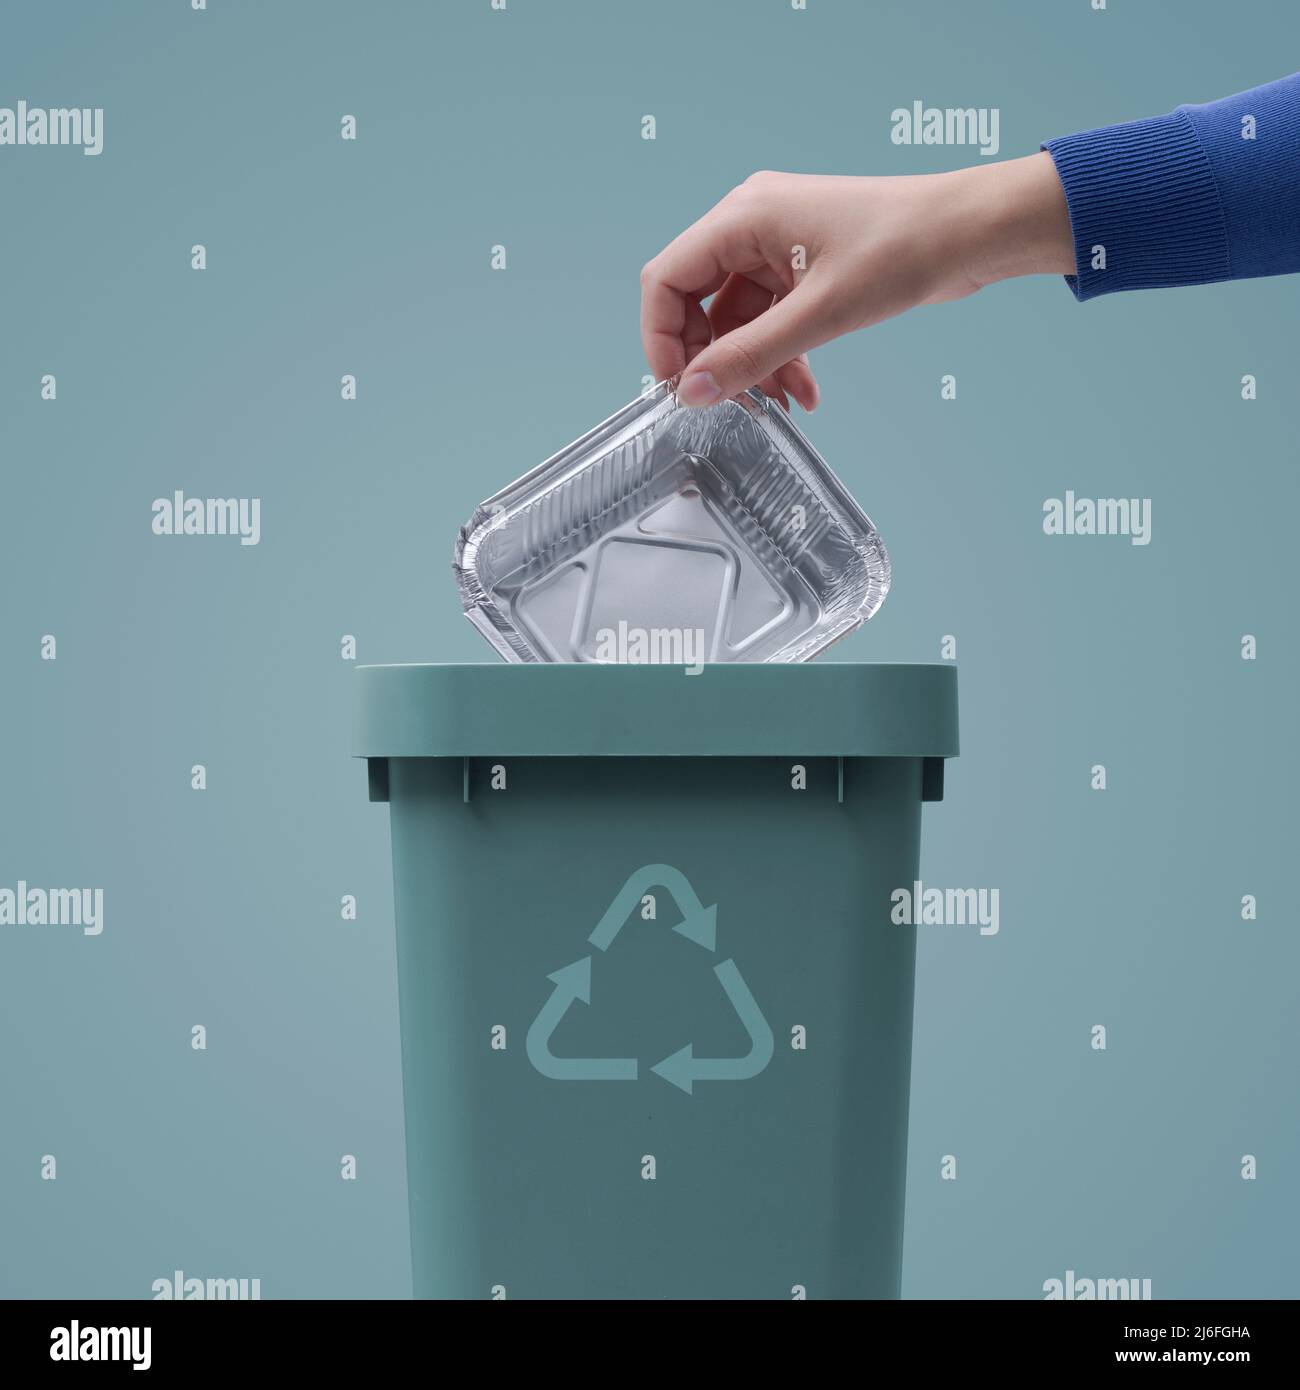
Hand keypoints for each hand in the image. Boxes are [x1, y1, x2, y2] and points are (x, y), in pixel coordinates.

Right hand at [639, 153, 1074, 409]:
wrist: (972, 233)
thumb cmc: (906, 248)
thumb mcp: (820, 314)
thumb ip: (750, 357)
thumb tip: (693, 392)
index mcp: (744, 216)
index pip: (667, 278)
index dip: (661, 338)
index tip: (678, 387)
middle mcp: (753, 224)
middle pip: (697, 301)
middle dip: (713, 358)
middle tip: (728, 403)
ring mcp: (778, 245)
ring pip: (737, 318)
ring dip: (753, 364)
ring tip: (782, 401)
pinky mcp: (804, 267)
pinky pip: (771, 319)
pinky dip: (780, 355)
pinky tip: (804, 388)